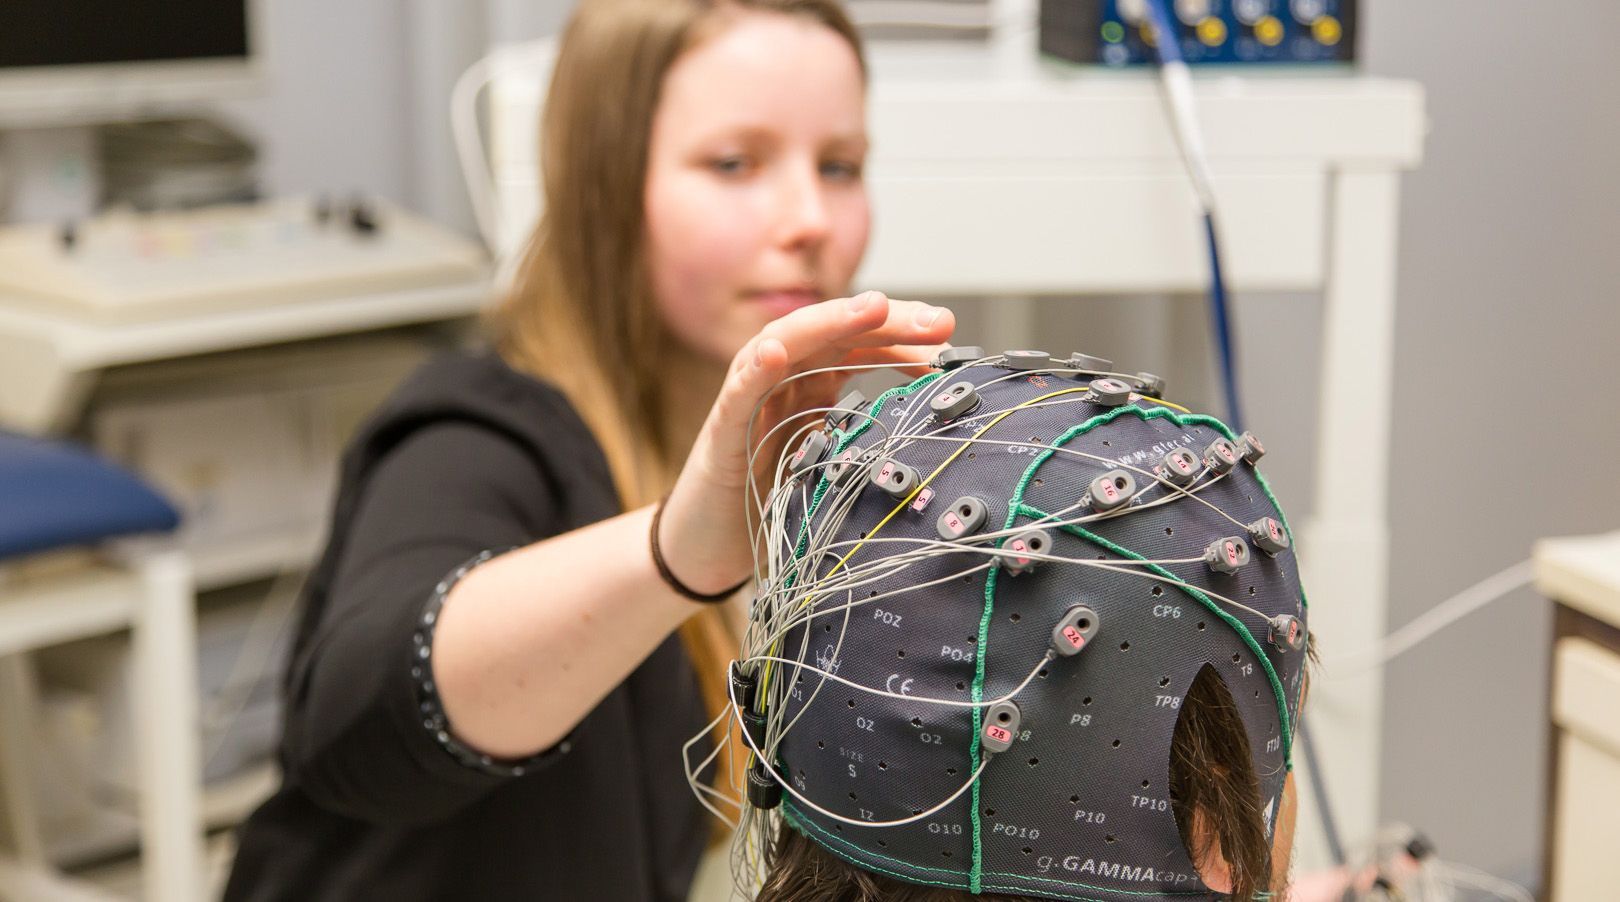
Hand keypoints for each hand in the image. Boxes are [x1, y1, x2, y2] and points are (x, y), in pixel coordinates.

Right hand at [658, 291, 953, 595]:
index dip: (905, 338)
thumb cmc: (772, 500)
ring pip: (788, 341)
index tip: (950, 342)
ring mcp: (751, 396)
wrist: (709, 542)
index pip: (863, 343)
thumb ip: (869, 441)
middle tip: (940, 321)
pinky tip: (774, 353)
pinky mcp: (722, 427)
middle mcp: (784, 377)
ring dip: (830, 321)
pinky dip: (755, 368)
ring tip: (873, 307)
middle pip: (837, 331)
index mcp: (814, 382)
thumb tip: (934, 434)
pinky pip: (740, 390)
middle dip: (888, 320)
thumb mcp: (835, 465)